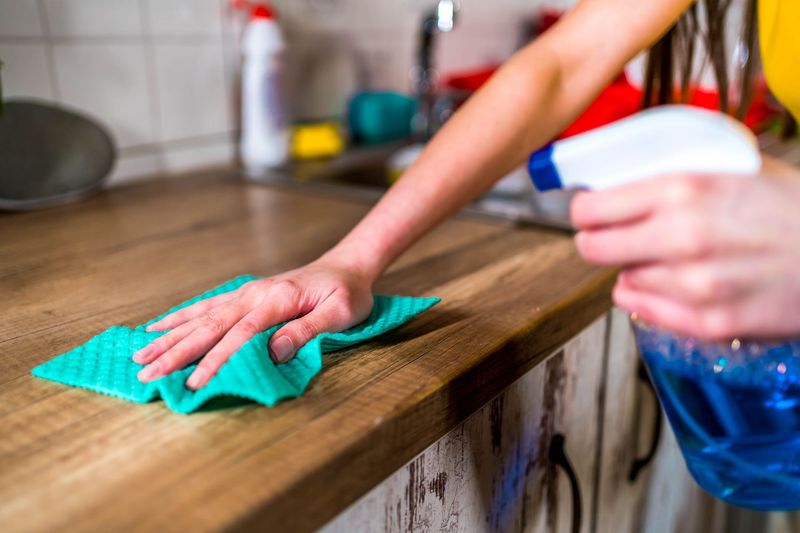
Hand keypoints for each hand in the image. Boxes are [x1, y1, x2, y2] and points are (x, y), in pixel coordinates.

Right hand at [132, 257, 374, 389]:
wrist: (345, 267)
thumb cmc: (347, 293)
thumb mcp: (339, 313)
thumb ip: (306, 331)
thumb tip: (274, 353)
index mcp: (277, 300)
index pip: (240, 335)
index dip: (216, 360)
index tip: (193, 382)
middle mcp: (254, 294)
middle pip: (210, 325)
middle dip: (177, 351)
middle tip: (145, 373)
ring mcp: (246, 293)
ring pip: (201, 315)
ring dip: (170, 336)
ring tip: (139, 353)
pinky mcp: (244, 295)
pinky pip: (206, 305)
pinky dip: (181, 317)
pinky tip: (159, 327)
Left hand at [570, 168, 799, 339]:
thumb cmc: (792, 207)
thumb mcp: (734, 167)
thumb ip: (674, 175)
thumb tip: (619, 181)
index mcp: (683, 188)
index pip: (590, 209)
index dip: (584, 212)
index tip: (589, 213)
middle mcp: (682, 236)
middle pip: (592, 249)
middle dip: (597, 242)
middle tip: (612, 238)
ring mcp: (694, 284)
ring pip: (621, 280)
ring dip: (632, 269)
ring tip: (665, 258)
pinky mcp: (708, 321)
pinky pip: (644, 309)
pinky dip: (648, 297)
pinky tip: (673, 283)